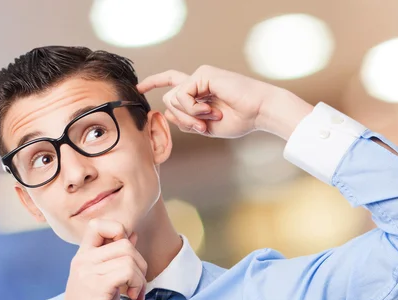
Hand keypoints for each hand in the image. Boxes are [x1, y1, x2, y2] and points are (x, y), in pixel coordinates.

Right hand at [51, 219, 147, 299]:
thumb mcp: (104, 280)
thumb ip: (116, 258)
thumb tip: (133, 235)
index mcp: (82, 257)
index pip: (98, 224)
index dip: (119, 232)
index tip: (127, 256)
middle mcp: (82, 260)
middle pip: (124, 241)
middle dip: (140, 262)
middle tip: (137, 284)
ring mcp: (88, 271)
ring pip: (129, 256)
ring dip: (141, 276)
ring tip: (135, 293)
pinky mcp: (97, 285)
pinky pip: (127, 270)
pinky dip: (137, 283)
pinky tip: (133, 297)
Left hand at [137, 65, 275, 138]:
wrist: (258, 112)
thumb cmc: (239, 120)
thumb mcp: (206, 127)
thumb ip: (186, 121)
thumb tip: (165, 113)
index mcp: (199, 92)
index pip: (172, 83)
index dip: (154, 82)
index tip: (139, 88)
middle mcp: (197, 81)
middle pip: (169, 100)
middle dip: (181, 119)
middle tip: (201, 127)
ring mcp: (200, 75)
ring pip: (173, 99)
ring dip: (188, 116)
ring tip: (209, 118)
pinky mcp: (203, 73)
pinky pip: (183, 95)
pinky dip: (193, 108)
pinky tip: (209, 110)